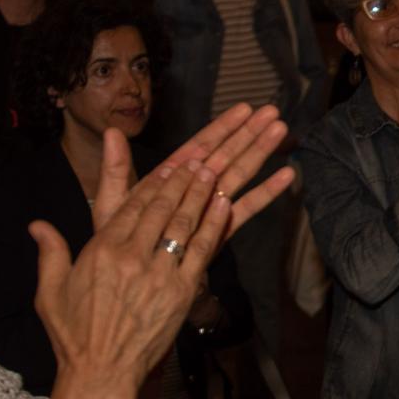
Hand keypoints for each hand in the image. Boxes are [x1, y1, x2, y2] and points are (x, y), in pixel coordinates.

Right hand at [34, 119, 291, 392]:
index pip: (132, 205)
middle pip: (161, 207)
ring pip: (183, 223)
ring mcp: (159, 274)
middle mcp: (131, 257)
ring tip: (213, 171)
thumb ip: (50, 253)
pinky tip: (224, 204)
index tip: (170, 162)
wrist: (101, 374)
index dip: (154, 181)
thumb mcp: (51, 292)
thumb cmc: (74, 335)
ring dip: (199, 193)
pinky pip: (200, 251)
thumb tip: (37, 225)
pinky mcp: (181, 292)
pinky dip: (213, 225)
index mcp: (101, 251)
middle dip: (182, 179)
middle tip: (200, 157)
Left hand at [92, 103, 294, 239]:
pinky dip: (266, 193)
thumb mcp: (111, 206)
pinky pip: (245, 210)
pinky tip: (286, 177)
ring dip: (260, 153)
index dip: (221, 127)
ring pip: (238, 176)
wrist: (128, 290)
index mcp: (169, 179)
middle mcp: (193, 190)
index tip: (244, 108)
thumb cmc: (116, 247)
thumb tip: (111, 131)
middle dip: (248, 134)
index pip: (199, 146)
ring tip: (281, 131)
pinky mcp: (219, 231)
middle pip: (224, 156)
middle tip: (272, 112)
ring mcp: (208, 209)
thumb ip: (115, 171)